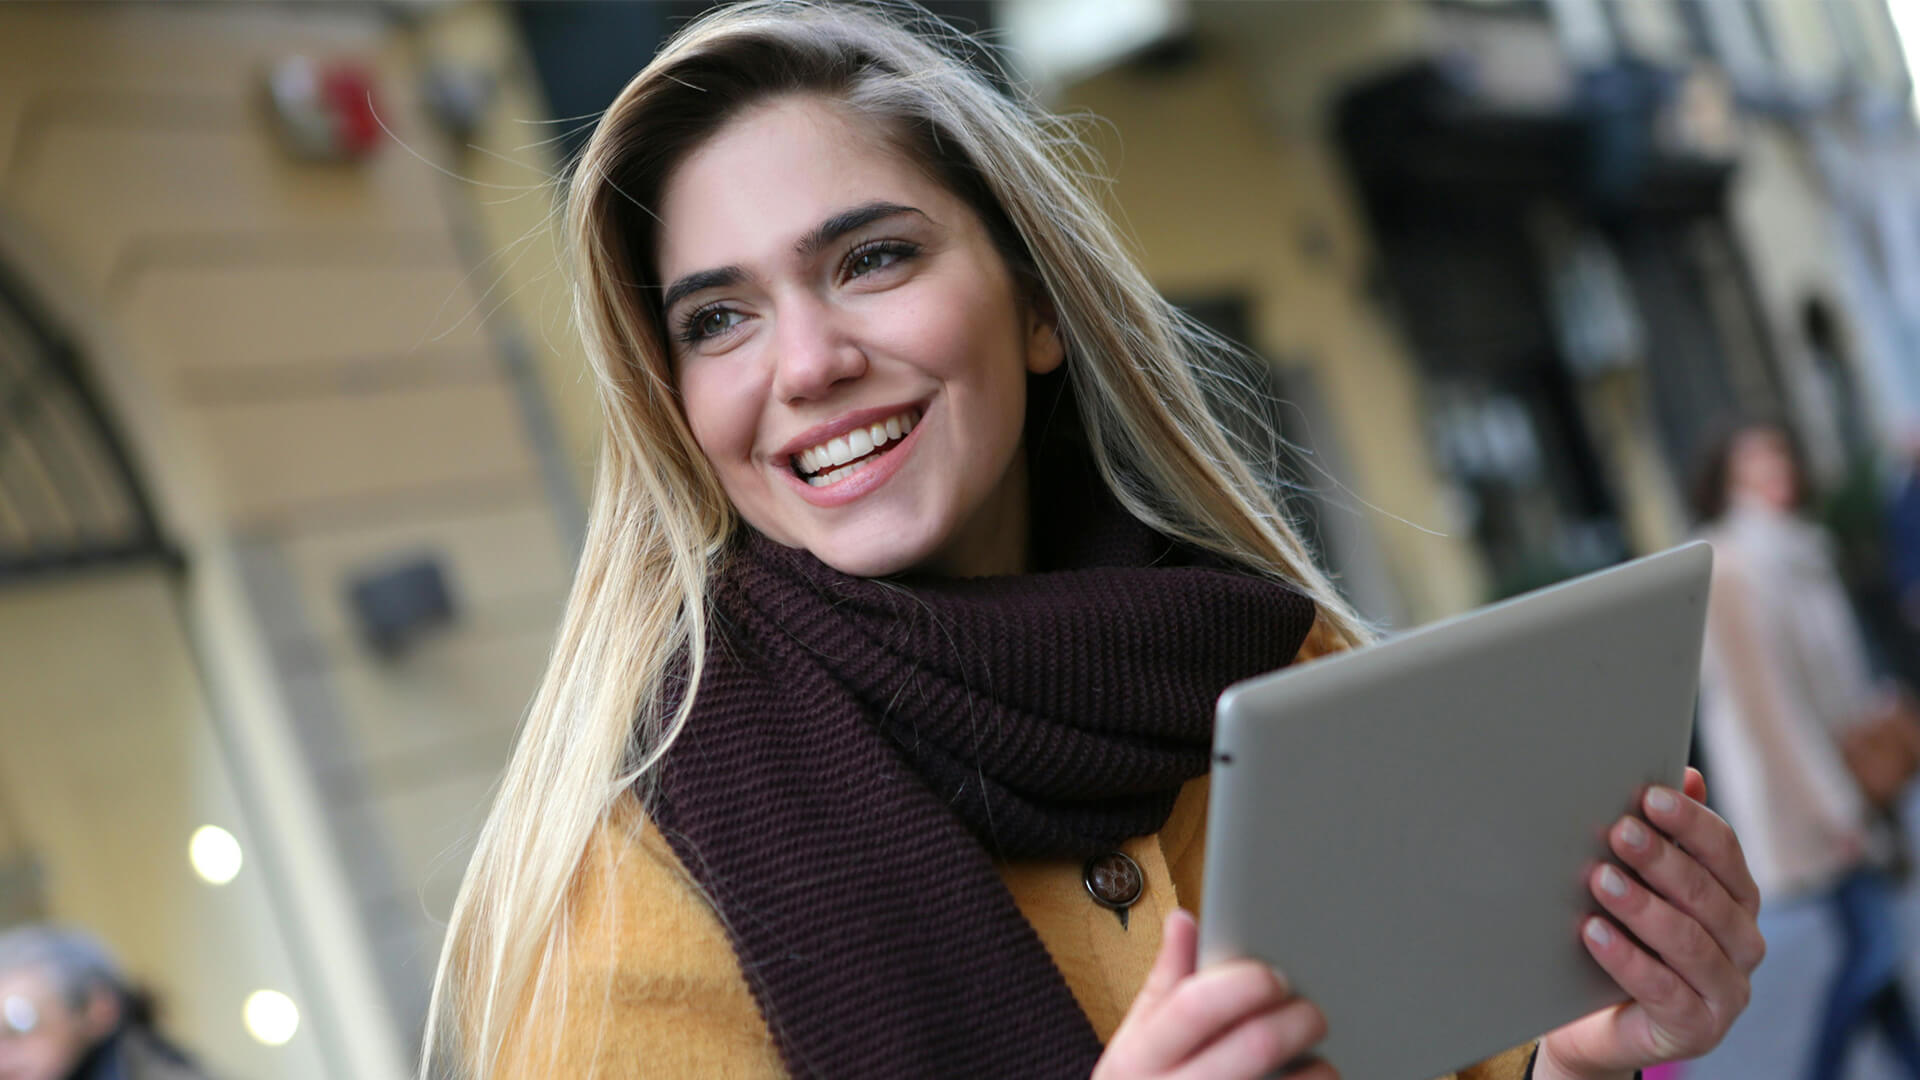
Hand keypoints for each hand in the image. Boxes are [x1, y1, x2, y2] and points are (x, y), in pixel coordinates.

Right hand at [1095, 909, 1335, 1079]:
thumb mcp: (1136, 1041)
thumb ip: (1165, 982)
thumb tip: (1185, 920)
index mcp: (1141, 1057)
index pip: (1195, 1006)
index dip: (1243, 983)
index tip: (1273, 975)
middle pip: (1256, 1046)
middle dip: (1298, 1019)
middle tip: (1312, 1013)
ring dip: (1318, 1073)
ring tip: (1320, 1064)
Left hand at [1535, 768, 1765, 1079]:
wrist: (1595, 1022)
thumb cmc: (1622, 939)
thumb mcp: (1640, 884)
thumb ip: (1665, 836)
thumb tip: (1685, 775)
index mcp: (1737, 899)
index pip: (1724, 851)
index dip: (1689, 822)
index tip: (1648, 796)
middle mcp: (1743, 943)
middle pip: (1707, 893)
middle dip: (1661, 859)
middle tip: (1619, 832)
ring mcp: (1727, 991)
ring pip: (1689, 940)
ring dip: (1642, 907)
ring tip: (1600, 880)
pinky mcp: (1698, 1029)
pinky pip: (1663, 990)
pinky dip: (1627, 959)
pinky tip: (1593, 932)